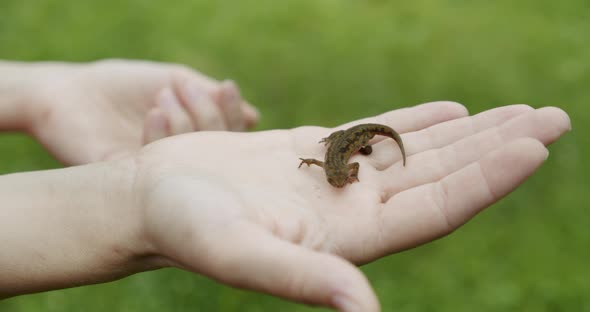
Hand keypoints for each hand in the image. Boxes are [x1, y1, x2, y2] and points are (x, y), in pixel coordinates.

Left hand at [25, 59, 258, 164]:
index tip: (227, 87)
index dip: (231, 116)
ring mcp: (158, 176)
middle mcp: (181, 164)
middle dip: (208, 120)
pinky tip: (154, 114)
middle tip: (189, 88)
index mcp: (195, 142)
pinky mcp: (131, 185)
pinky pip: (156, 173)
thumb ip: (210, 97)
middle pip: (213, 155)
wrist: (72, 94)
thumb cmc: (124, 84)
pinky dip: (160, 140)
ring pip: (188, 164)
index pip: (226, 138)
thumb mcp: (175, 79)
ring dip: (184, 127)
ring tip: (165, 96)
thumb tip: (254, 116)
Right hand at [134, 102, 569, 310]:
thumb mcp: (240, 253)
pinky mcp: (316, 153)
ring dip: (470, 132)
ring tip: (520, 112)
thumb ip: (303, 279)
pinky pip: (379, 134)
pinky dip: (417, 121)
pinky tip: (452, 112)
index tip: (535, 144)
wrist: (153, 198)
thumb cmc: (184, 227)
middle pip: (443, 176)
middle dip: (499, 147)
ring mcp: (338, 181)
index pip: (437, 207)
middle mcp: (354, 211)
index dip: (488, 178)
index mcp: (347, 238)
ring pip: (420, 153)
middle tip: (555, 117)